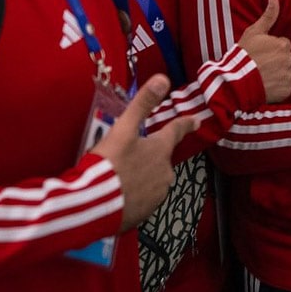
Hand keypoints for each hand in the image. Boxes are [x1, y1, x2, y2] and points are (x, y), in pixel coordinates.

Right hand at [90, 74, 200, 229]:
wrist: (95, 205)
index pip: (176, 131)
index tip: (195, 121)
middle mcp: (165, 173)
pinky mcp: (145, 212)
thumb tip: (163, 78)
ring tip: (118, 176)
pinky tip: (118, 193)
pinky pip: (143, 199)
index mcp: (160, 150)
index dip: (185, 124)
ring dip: (141, 176)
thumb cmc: (109, 163)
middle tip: (126, 157)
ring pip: (153, 179)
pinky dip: (134, 195)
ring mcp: (157, 194)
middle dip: (149, 156)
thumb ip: (143, 103)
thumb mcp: (123, 129)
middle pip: (161, 159)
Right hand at [238, 0, 290, 102]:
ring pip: (287, 72)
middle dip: (277, 61)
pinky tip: (266, 85)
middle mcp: (289, 60)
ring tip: (262, 75)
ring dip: (278, 74)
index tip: (260, 53)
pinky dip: (278, 87)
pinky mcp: (287, 90)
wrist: (236, 81)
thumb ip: (268, 15)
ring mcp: (288, 76)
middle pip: (287, 58)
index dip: (271, 48)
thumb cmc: (243, 55)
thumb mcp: (253, 32)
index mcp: (283, 45)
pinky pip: (286, 87)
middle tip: (261, 65)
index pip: (283, 45)